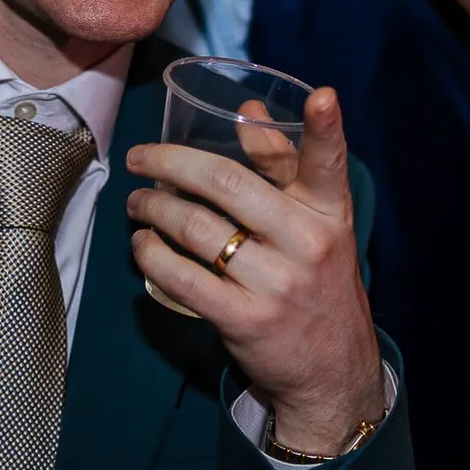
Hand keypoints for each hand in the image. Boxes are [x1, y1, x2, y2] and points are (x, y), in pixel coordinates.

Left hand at [127, 88, 385, 453]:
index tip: (323, 97)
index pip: (329, 165)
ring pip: (196, 227)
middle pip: (228, 183)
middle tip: (140, 157)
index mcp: (330, 213)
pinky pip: (183, 277)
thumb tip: (248, 112)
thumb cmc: (317, 282)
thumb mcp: (318, 226)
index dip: (326, 129)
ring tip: (137, 202)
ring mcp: (277, 283)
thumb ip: (285, 168)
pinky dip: (151, 256)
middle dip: (171, 162)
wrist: (332, 372)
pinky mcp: (245, 320)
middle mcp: (308, 243)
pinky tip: (141, 245)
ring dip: (153, 208)